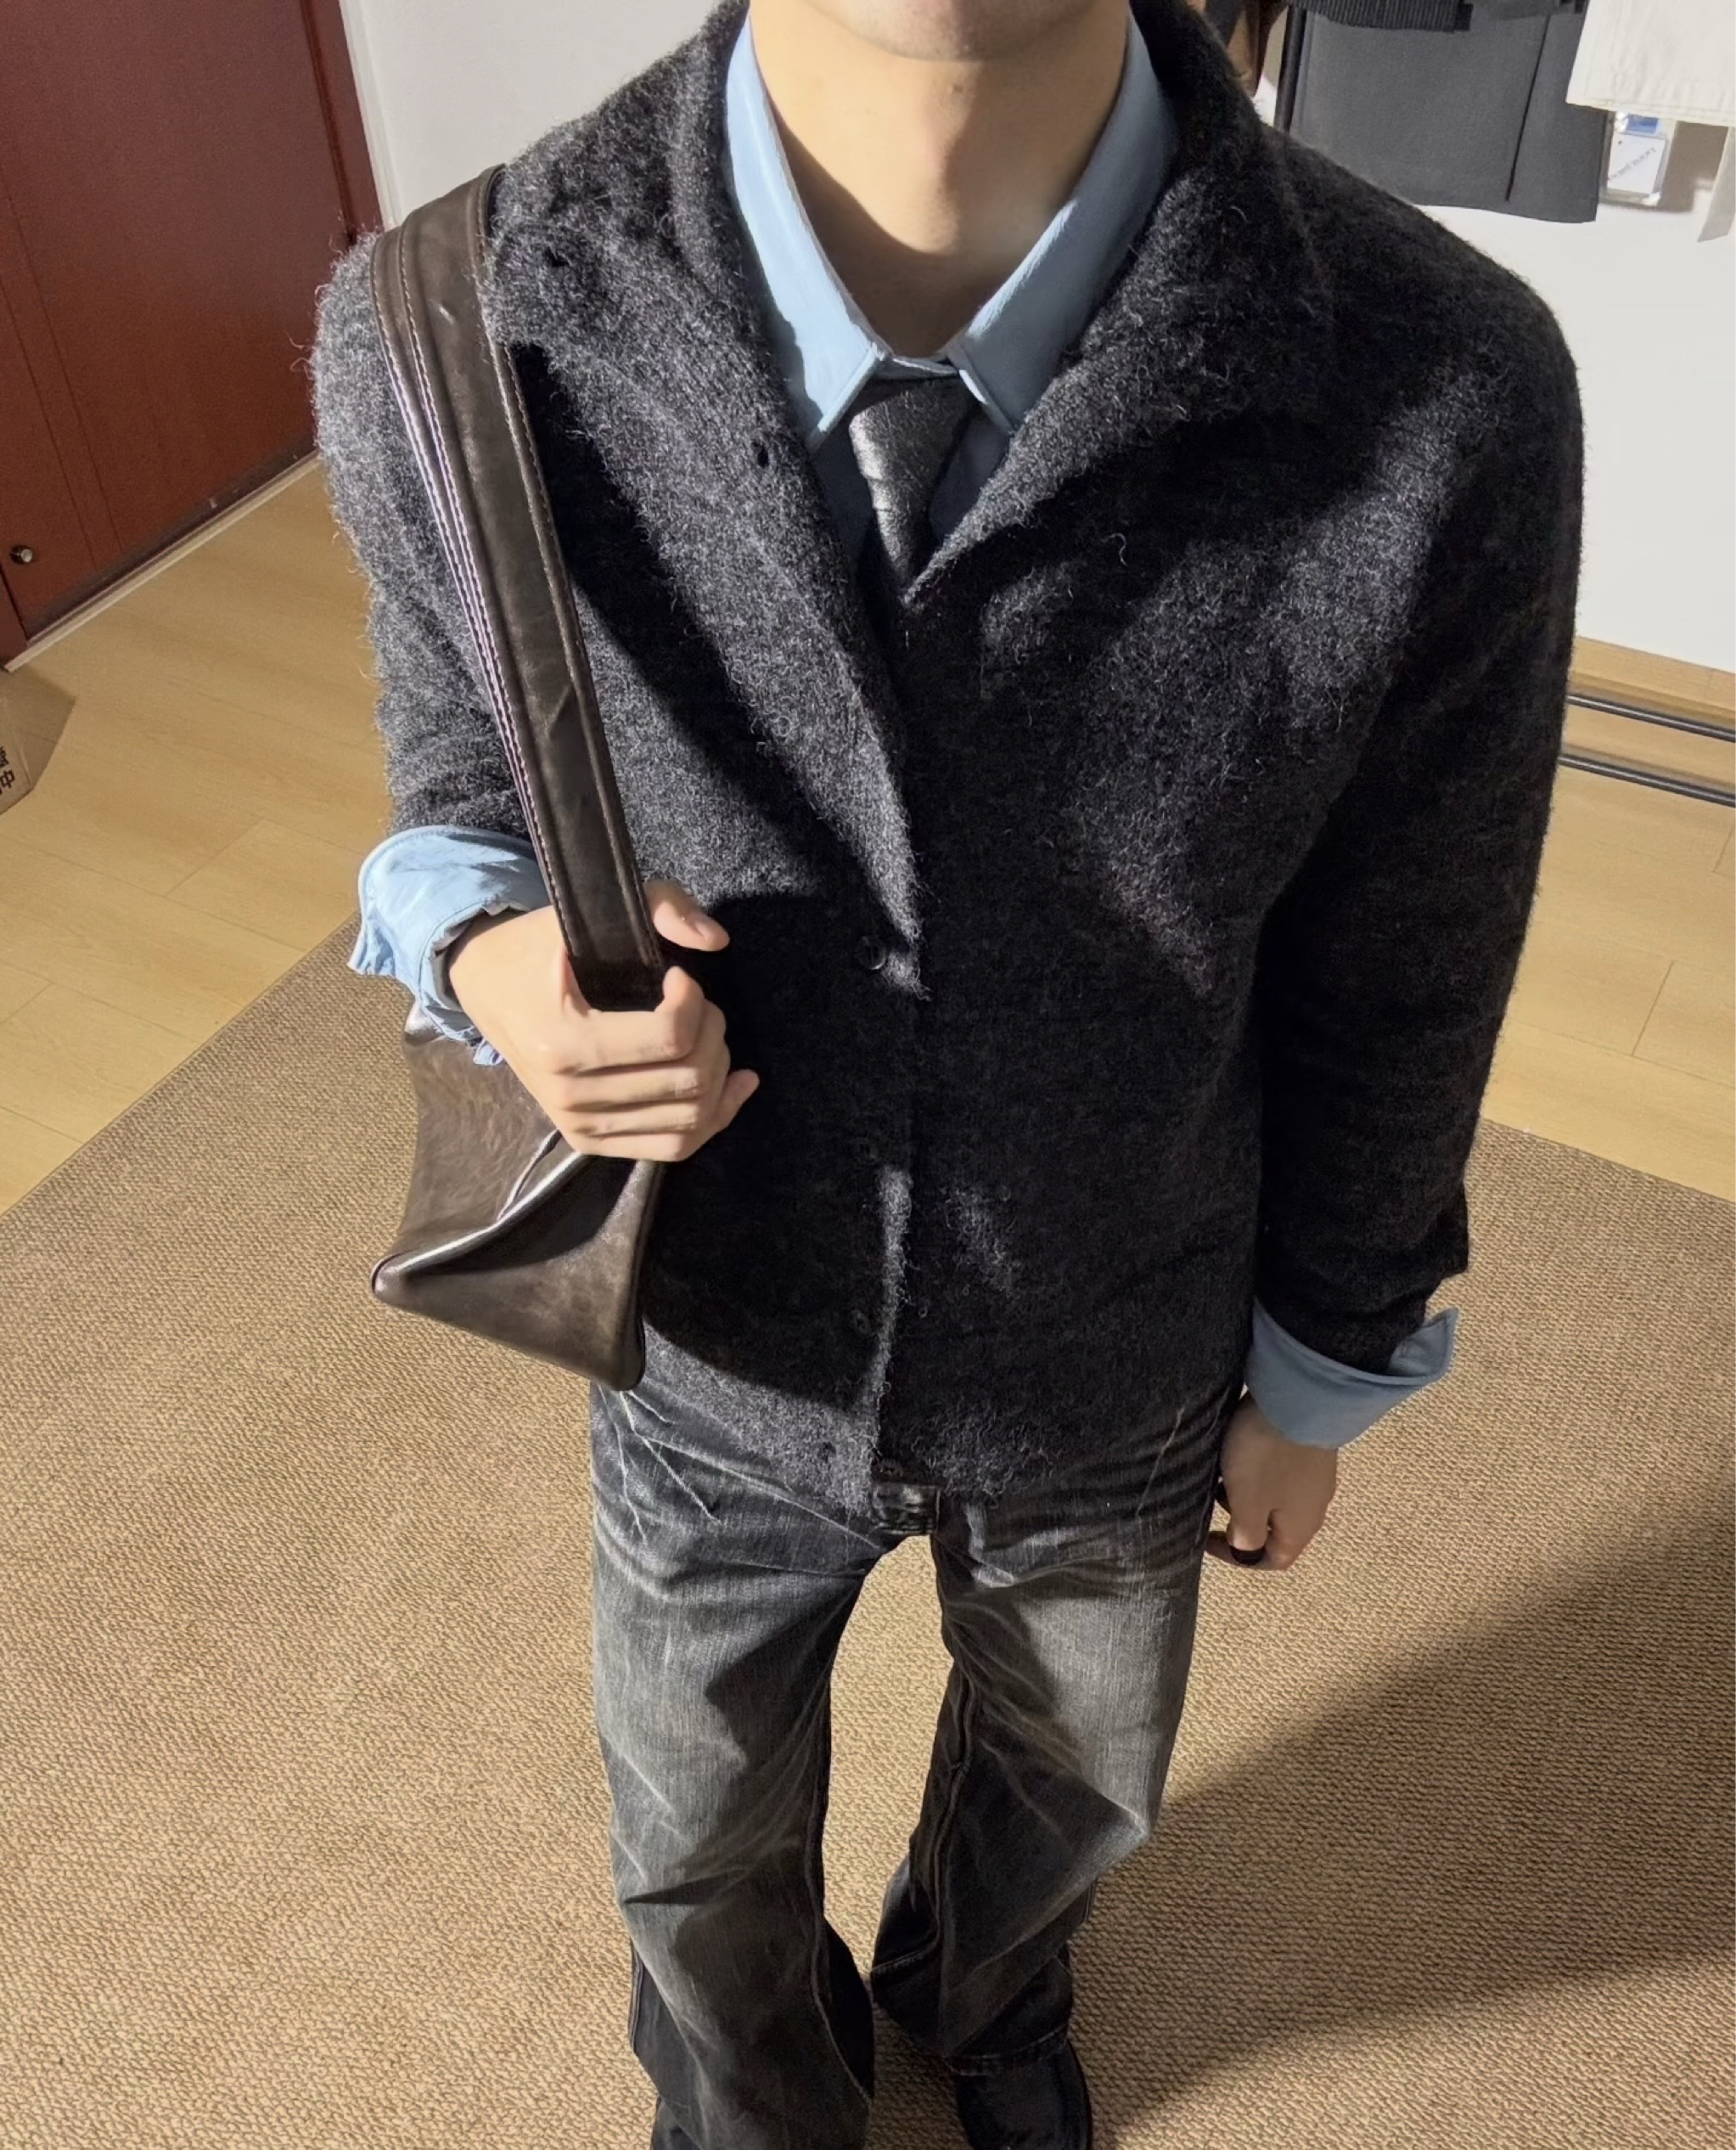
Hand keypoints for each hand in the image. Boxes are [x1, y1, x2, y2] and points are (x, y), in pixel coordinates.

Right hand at [444, 878, 759, 1161]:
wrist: (485, 989)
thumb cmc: (536, 948)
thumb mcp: (584, 911)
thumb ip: (658, 904)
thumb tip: (716, 941)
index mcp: (563, 1043)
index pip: (669, 1038)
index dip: (695, 1002)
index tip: (679, 977)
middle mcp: (571, 1097)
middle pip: (687, 1078)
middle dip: (713, 1032)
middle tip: (700, 1004)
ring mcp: (581, 1127)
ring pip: (690, 1117)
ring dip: (718, 1070)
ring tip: (707, 1034)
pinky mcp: (592, 1141)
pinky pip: (674, 1147)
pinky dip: (716, 1117)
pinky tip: (737, 1084)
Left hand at [1203, 1389, 1339, 1571]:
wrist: (1300, 1397)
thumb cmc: (1268, 1456)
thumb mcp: (1248, 1501)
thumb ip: (1246, 1533)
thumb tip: (1246, 1548)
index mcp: (1301, 1527)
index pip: (1277, 1560)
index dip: (1243, 1559)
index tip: (1211, 1540)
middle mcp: (1314, 1505)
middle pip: (1276, 1528)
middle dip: (1243, 1520)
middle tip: (1215, 1501)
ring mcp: (1315, 1475)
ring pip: (1276, 1497)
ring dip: (1248, 1493)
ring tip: (1224, 1472)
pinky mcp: (1309, 1448)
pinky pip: (1281, 1471)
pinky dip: (1259, 1471)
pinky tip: (1241, 1451)